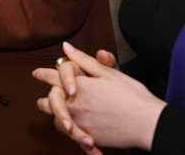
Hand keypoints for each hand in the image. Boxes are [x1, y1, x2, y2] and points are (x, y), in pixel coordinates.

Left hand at [37, 42, 165, 151]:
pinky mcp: (88, 137)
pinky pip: (71, 135)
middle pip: (48, 103)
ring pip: (57, 121)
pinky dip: (72, 132)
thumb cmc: (132, 95)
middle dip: (44, 100)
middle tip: (42, 99)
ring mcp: (80, 123)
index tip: (36, 73)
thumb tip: (66, 47)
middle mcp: (74, 105)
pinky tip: (75, 130)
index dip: (43, 74)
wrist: (148, 123)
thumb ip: (84, 60)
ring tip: (59, 114)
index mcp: (78, 86)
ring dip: (56, 116)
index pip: (51, 77)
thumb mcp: (108, 73)